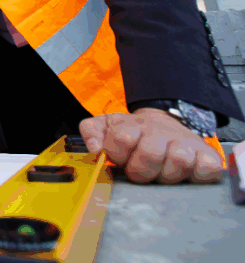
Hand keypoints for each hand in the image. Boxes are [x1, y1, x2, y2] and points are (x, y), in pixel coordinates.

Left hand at [79, 109, 222, 183]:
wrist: (166, 122)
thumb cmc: (135, 133)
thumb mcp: (107, 126)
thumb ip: (91, 132)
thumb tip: (94, 148)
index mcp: (132, 126)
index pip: (122, 138)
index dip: (118, 154)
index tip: (119, 159)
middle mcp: (160, 132)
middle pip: (150, 153)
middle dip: (141, 170)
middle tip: (140, 171)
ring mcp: (186, 143)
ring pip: (179, 161)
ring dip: (167, 174)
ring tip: (161, 173)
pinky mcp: (207, 156)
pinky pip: (206, 169)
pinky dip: (198, 176)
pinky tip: (186, 174)